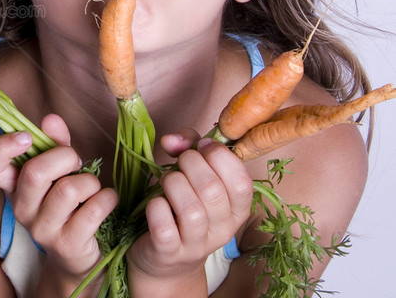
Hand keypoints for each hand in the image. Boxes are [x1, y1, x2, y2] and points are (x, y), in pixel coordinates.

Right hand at [0, 114, 117, 280]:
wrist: (78, 256)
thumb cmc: (68, 204)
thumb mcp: (60, 170)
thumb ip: (55, 143)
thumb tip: (51, 119)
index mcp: (14, 186)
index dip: (2, 147)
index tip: (26, 137)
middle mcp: (21, 209)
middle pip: (34, 173)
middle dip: (64, 157)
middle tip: (77, 163)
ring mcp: (42, 230)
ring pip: (68, 190)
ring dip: (89, 181)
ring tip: (93, 188)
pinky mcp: (66, 245)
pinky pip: (92, 211)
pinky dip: (107, 199)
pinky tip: (107, 201)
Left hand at [126, 131, 252, 282]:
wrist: (165, 258)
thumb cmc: (181, 206)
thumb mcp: (194, 174)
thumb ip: (189, 147)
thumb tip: (172, 140)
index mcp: (237, 210)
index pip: (241, 182)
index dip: (219, 156)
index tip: (201, 147)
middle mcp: (223, 230)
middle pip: (212, 190)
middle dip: (190, 164)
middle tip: (179, 163)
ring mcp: (196, 245)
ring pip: (190, 209)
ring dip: (173, 183)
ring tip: (167, 181)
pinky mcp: (169, 252)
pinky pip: (164, 227)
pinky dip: (156, 207)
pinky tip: (156, 203)